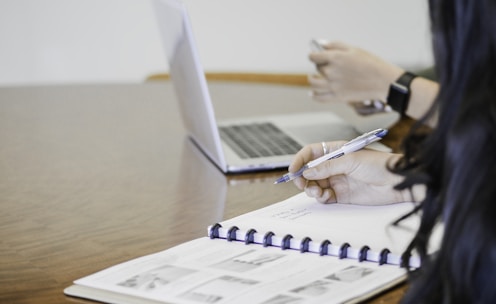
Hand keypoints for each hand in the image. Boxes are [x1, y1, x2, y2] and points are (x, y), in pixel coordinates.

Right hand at [289, 141, 406, 204]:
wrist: (397, 183)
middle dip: (303, 178)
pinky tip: (325, 196)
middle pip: (310, 171)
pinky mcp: (342, 195)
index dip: (300, 160)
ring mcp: (337, 180)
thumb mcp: (350, 161)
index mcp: (335, 151)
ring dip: (311, 189)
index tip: (293, 170)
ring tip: (316, 191)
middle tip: (301, 184)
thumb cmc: (379, 165)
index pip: (311, 153)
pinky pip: (324, 196)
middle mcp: (334, 166)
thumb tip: (307, 172)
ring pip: (315, 185)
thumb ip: (327, 167)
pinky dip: (320, 197)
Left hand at [308, 41, 403, 102]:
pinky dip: (314, 95)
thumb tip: (320, 44)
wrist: (383, 81)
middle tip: (326, 65)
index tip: (315, 55)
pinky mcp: (337, 97)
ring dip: (312, 80)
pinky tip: (312, 92)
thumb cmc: (370, 63)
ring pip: (314, 83)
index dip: (313, 55)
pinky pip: (319, 98)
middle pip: (317, 68)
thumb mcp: (354, 49)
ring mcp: (333, 86)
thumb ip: (335, 45)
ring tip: (313, 78)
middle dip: (320, 65)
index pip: (314, 56)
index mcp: (335, 58)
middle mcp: (331, 72)